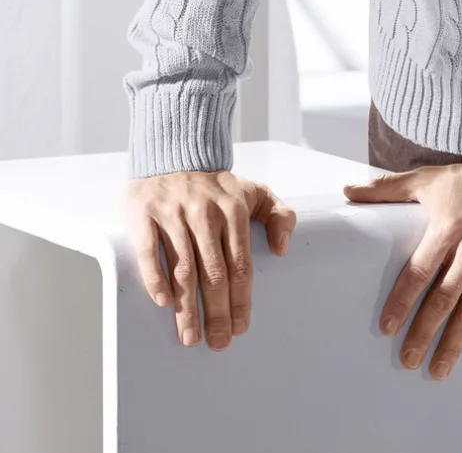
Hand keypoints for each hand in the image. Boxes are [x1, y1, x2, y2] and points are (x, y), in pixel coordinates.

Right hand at [122, 169, 296, 349]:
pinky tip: (163, 303)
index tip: (241, 329)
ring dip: (187, 308)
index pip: (240, 264)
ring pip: (183, 268)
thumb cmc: (216, 186)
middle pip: (213, 273)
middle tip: (218, 343)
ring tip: (189, 337)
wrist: (173, 155)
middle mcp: (204, 213)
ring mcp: (173, 213)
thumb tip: (282, 249)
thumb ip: (278, 214)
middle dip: (218, 313)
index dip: (241, 300)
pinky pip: (149, 251)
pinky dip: (155, 278)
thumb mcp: (254, 191)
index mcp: (234, 209)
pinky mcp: (144, 214)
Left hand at [342, 160, 461, 379]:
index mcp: (448, 227)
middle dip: (425, 332)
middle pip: (445, 297)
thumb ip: (387, 188)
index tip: (388, 326)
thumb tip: (348, 191)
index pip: (421, 269)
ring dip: (454, 343)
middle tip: (408, 359)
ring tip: (437, 370)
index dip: (403, 300)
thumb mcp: (428, 180)